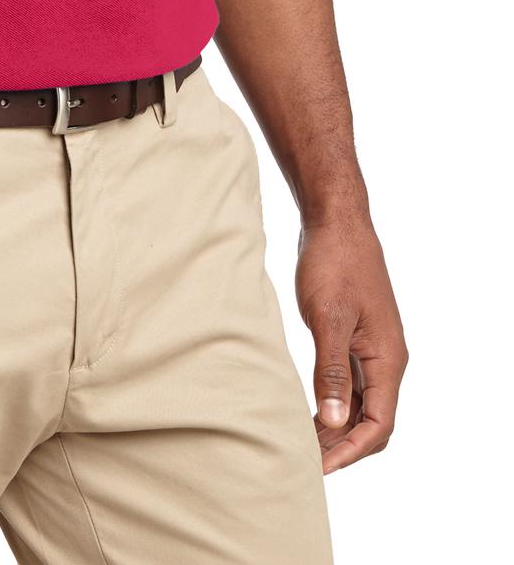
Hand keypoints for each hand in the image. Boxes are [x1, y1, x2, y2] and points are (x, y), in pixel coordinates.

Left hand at [295, 212, 407, 472]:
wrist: (336, 221)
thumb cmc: (333, 264)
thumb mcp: (328, 317)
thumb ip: (331, 370)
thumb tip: (334, 422)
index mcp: (388, 360)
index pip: (379, 425)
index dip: (350, 451)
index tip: (318, 468)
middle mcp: (387, 360)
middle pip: (373, 422)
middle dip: (343, 447)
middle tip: (304, 462)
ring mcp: (372, 350)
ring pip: (361, 405)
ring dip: (336, 428)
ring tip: (302, 444)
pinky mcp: (356, 338)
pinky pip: (351, 384)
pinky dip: (333, 403)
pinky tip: (308, 411)